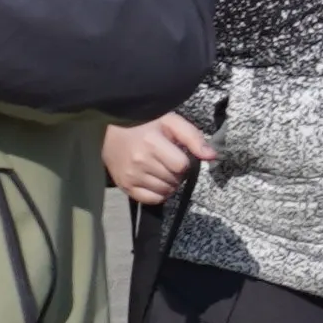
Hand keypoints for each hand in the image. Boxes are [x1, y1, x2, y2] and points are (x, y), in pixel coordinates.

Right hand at [101, 113, 217, 205]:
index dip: (184, 161)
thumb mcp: (170, 122)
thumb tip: (213, 156)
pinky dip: (159, 194)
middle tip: (168, 161)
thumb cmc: (143, 123)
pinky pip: (151, 200)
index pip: (182, 165)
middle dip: (177, 172)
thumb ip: (193, 137)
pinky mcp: (125, 186)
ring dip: (169, 184)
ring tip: (162, 170)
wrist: (109, 130)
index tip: (177, 154)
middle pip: (174, 179)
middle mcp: (140, 162)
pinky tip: (156, 182)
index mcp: (152, 143)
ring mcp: (131, 176)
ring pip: (165, 191)